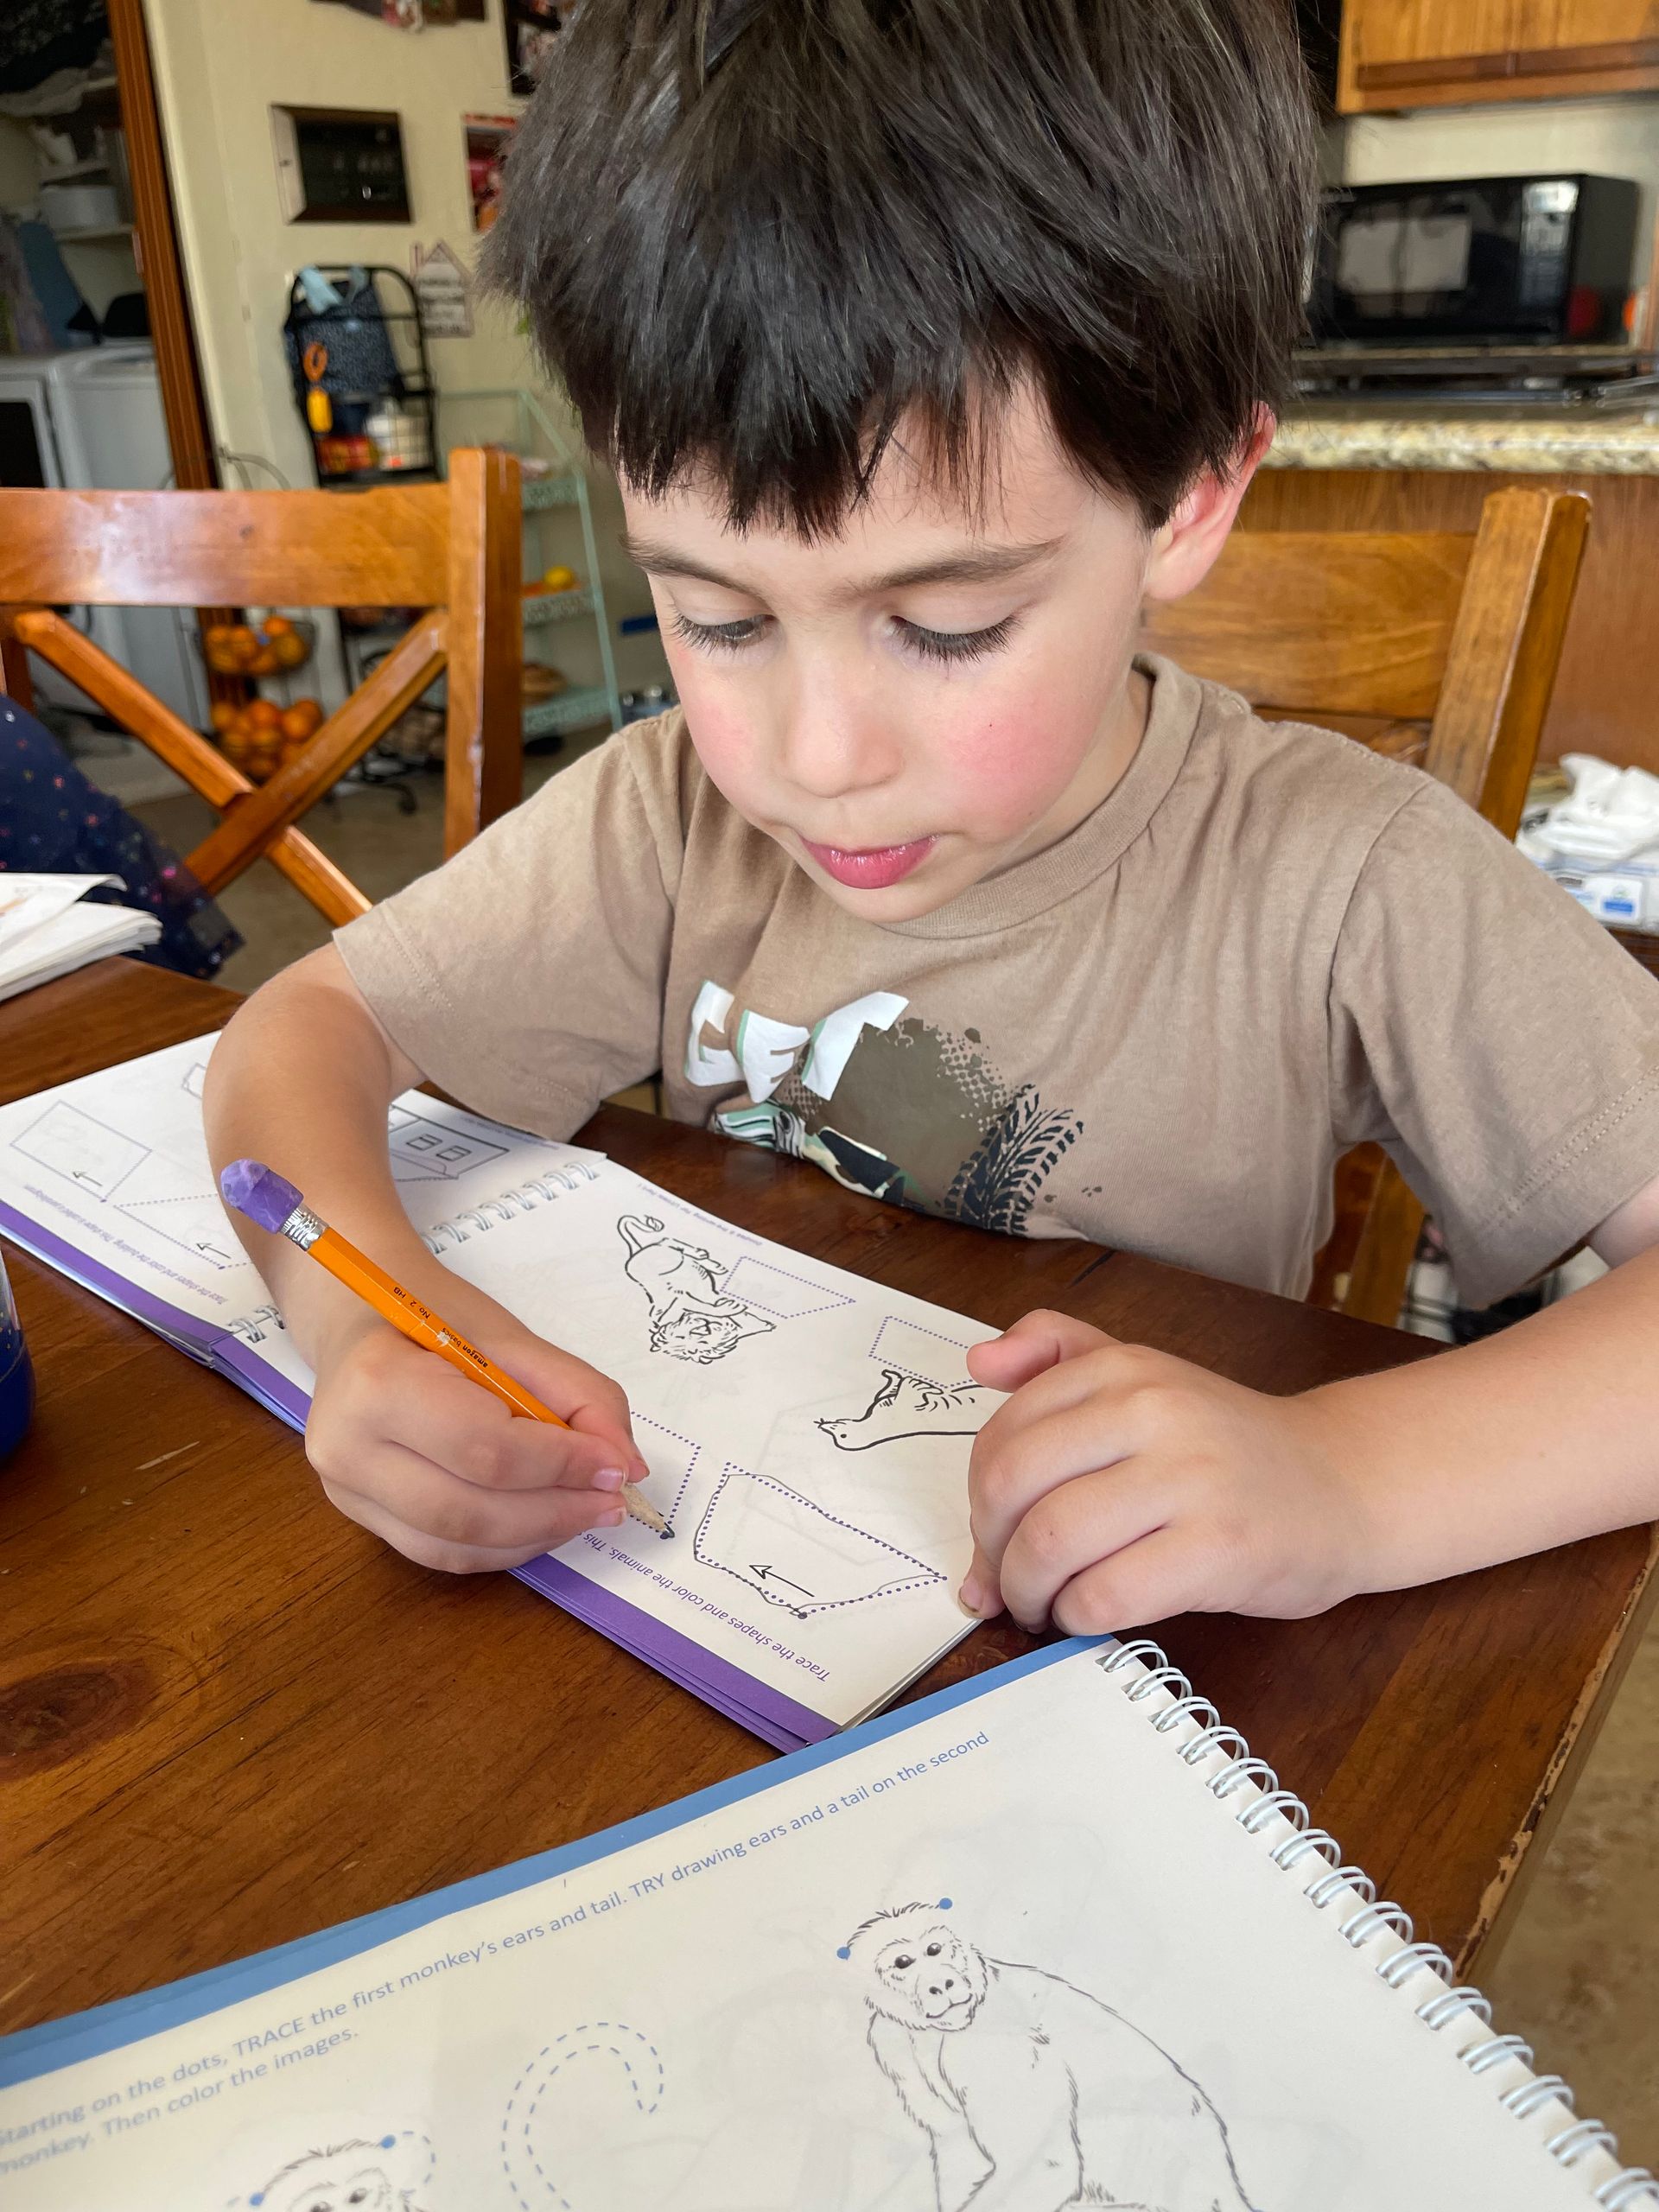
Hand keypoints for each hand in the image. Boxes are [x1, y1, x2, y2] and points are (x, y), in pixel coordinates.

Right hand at [305, 1284, 648, 1573]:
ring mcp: (345, 1493)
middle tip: (613, 1500)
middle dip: (555, 1512)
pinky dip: (504, 1546)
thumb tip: (626, 1466)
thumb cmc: (435, 1316)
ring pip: (455, 1546)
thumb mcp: (511, 1338)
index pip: (485, 1448)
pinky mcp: (359, 1518)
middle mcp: (347, 1449)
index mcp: (378, 1385)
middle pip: (469, 1510)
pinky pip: (441, 1553)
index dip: (561, 1465)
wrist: (357, 1320)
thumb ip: (578, 1396)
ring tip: (585, 1511)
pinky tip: (543, 1521)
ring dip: (534, 1537)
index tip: (616, 1467)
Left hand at [959, 1311, 1368, 1634]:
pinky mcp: (1219, 1549)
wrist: (1343, 1484)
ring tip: (1042, 1605)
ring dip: (1027, 1592)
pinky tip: (1088, 1615)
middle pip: (1011, 1488)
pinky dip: (1077, 1616)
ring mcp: (1189, 1478)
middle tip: (1007, 1579)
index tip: (995, 1535)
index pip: (1001, 1436)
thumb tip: (978, 1364)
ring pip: (1050, 1542)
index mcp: (1122, 1367)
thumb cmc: (1227, 1443)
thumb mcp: (1145, 1374)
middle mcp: (1152, 1410)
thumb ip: (1058, 1354)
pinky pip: (1106, 1593)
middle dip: (991, 1550)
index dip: (979, 1501)